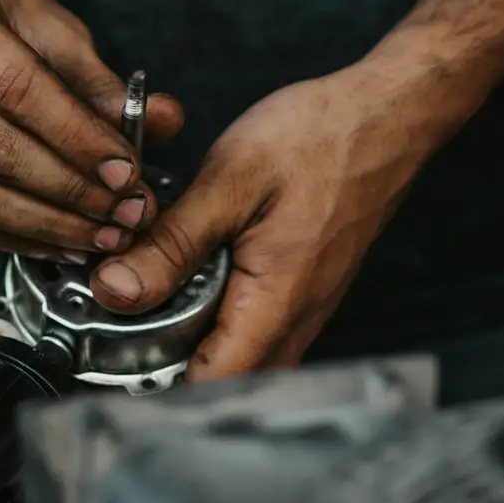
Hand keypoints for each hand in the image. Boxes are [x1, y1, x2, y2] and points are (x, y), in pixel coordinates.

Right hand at [0, 0, 182, 260]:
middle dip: (70, 192)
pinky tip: (58, 241)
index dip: (77, 138)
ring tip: (100, 236)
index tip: (128, 172)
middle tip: (126, 215)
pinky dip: (11, 236)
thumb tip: (164, 120)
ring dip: (44, 226)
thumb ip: (98, 75)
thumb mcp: (45, 17)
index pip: (17, 90)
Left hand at [90, 62, 444, 378]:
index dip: (161, 387)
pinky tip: (199, 277)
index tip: (120, 361)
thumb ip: (171, 244)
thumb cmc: (321, 137)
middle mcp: (298, 319)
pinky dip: (224, 316)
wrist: (386, 114)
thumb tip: (117, 291)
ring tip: (158, 299)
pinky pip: (262, 327)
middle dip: (175, 367)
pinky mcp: (308, 287)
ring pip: (247, 356)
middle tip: (128, 326)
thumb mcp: (228, 184)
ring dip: (200, 342)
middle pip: (230, 382)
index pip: (214, 386)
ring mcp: (307, 306)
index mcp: (276, 303)